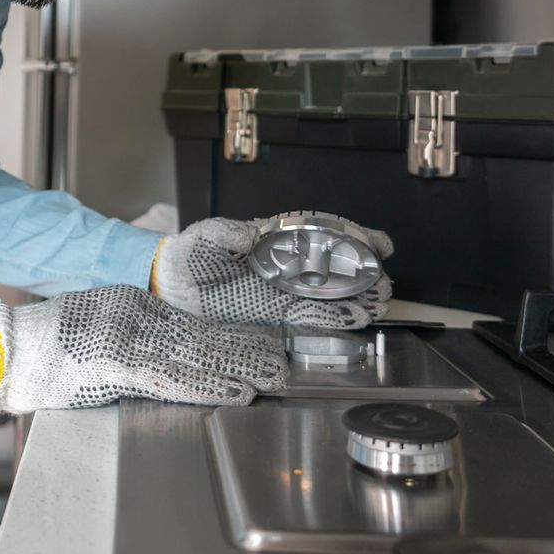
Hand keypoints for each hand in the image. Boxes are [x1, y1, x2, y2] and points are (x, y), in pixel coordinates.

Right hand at [0, 285, 284, 413]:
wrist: (7, 352)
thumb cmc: (44, 348)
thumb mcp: (94, 328)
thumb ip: (132, 340)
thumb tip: (169, 359)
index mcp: (130, 306)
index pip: (190, 324)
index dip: (228, 337)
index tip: (258, 344)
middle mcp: (134, 315)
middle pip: (201, 336)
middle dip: (243, 352)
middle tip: (280, 363)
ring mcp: (126, 338)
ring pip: (194, 355)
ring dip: (235, 369)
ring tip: (269, 378)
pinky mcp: (116, 362)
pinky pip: (170, 377)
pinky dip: (204, 385)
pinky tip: (230, 392)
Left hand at [152, 216, 394, 329]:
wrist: (169, 288)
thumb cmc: (188, 256)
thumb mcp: (205, 237)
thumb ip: (226, 232)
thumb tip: (252, 230)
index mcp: (275, 242)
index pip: (320, 235)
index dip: (352, 237)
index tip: (378, 242)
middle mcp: (285, 268)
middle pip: (333, 269)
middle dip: (362, 275)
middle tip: (385, 285)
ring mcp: (281, 294)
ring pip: (327, 296)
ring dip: (355, 300)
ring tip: (378, 304)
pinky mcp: (273, 318)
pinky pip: (308, 319)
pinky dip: (332, 320)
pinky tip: (353, 322)